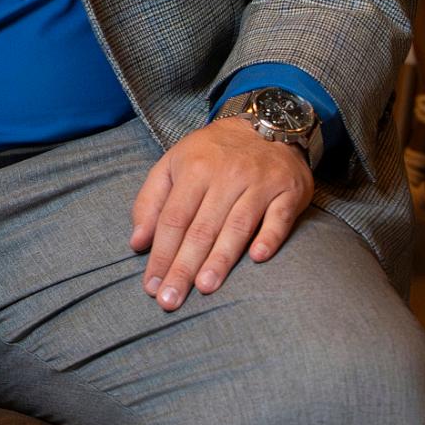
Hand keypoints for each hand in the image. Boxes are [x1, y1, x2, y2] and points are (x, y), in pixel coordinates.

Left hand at [129, 118, 313, 311]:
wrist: (267, 122)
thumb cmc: (213, 153)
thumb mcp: (174, 163)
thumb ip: (151, 201)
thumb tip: (137, 242)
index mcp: (194, 168)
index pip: (173, 218)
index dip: (161, 254)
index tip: (151, 287)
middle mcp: (225, 175)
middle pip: (201, 227)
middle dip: (183, 267)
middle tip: (171, 301)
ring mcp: (258, 183)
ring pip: (237, 225)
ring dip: (220, 258)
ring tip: (204, 288)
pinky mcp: (287, 191)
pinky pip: (278, 217)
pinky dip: (269, 237)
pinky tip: (257, 258)